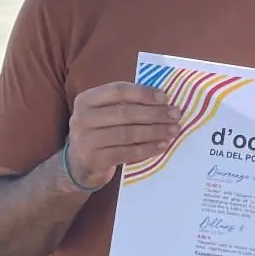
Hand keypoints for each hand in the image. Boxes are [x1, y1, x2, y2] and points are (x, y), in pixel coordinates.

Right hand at [63, 83, 182, 189]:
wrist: (79, 164)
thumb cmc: (100, 132)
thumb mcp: (104, 113)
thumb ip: (126, 104)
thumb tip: (163, 100)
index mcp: (86, 99)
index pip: (118, 91)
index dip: (143, 93)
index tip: (165, 97)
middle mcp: (82, 118)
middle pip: (125, 113)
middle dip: (154, 113)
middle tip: (175, 115)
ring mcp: (86, 140)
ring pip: (128, 134)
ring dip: (155, 131)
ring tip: (173, 130)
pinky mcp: (94, 160)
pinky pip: (126, 153)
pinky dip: (147, 149)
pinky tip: (162, 145)